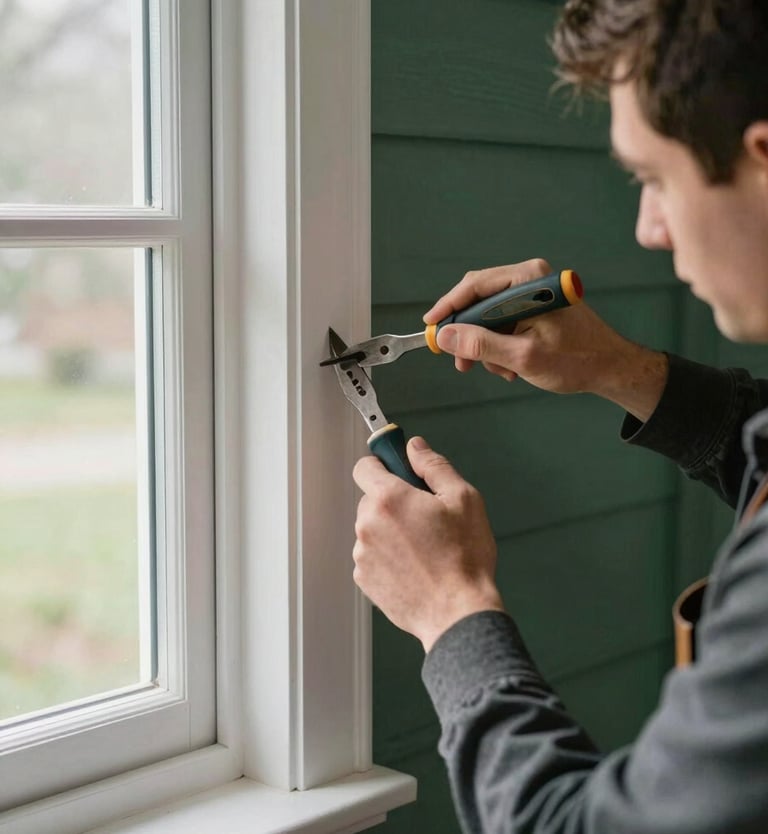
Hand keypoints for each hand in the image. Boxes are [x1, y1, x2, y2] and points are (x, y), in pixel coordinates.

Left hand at [353, 437, 503, 652]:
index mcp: (388, 499)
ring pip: (373, 529)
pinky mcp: (364, 580)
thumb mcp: (463, 499)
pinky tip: (416, 567)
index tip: (398, 471)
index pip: (365, 466)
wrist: (458, 614)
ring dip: (391, 531)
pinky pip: (373, 556)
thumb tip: (415, 447)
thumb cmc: (465, 558)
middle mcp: (367, 524)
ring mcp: (362, 554)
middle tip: (427, 518)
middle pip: (372, 499)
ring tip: (425, 549)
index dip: (383, 464)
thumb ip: (434, 466)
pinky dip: (389, 557)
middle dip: (395, 502)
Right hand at [424, 258, 668, 421]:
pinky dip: (500, 346)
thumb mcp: (522, 356)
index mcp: (529, 280)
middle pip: (479, 301)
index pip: (475, 287)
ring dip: (487, 346)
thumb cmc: (577, 360)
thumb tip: (445, 337)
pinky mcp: (535, 307)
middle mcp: (529, 279)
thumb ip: (481, 345)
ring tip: (499, 371)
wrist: (610, 369)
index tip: (430, 326)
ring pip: (489, 316)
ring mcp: (532, 293)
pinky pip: (503, 323)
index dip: (448, 308)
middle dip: (469, 335)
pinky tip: (510, 367)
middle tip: (459, 361)